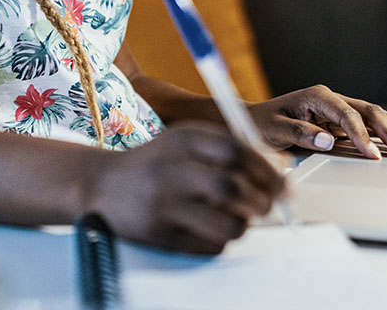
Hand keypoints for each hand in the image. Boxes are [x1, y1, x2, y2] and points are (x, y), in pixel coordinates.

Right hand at [81, 121, 284, 253]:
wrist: (101, 185)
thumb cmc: (156, 163)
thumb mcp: (187, 142)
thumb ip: (230, 148)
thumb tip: (281, 165)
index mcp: (183, 140)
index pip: (237, 151)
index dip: (268, 169)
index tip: (284, 182)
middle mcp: (173, 170)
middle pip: (234, 187)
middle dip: (262, 199)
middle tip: (268, 204)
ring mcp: (165, 205)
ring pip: (227, 222)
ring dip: (245, 224)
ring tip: (241, 217)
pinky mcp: (160, 235)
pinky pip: (210, 246)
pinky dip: (223, 240)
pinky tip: (215, 229)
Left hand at [248, 85, 386, 159]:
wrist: (254, 122)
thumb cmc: (262, 124)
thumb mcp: (275, 129)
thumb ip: (301, 134)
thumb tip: (328, 141)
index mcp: (318, 96)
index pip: (348, 114)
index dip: (362, 135)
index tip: (372, 155)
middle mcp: (332, 100)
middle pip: (369, 112)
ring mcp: (339, 111)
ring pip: (375, 118)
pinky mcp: (342, 123)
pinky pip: (370, 127)